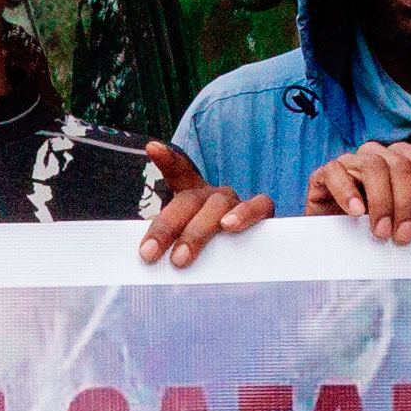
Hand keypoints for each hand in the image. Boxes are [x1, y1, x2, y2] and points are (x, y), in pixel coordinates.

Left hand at [136, 142, 271, 270]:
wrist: (254, 262)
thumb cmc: (211, 251)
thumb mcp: (183, 245)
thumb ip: (169, 244)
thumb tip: (147, 259)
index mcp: (193, 198)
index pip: (179, 171)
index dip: (168, 159)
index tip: (153, 149)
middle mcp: (214, 195)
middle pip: (188, 200)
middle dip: (166, 227)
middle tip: (149, 254)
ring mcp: (238, 202)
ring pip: (217, 205)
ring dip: (197, 232)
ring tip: (181, 257)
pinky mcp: (263, 213)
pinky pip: (259, 205)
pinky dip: (244, 213)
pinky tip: (229, 225)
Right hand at [306, 142, 410, 244]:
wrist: (331, 243)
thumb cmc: (367, 230)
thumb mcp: (396, 221)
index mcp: (398, 160)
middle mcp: (375, 156)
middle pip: (400, 165)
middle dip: (405, 202)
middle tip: (402, 234)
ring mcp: (349, 163)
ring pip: (373, 165)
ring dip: (381, 200)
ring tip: (380, 230)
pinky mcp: (323, 175)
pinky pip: (335, 171)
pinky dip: (347, 192)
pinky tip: (355, 212)